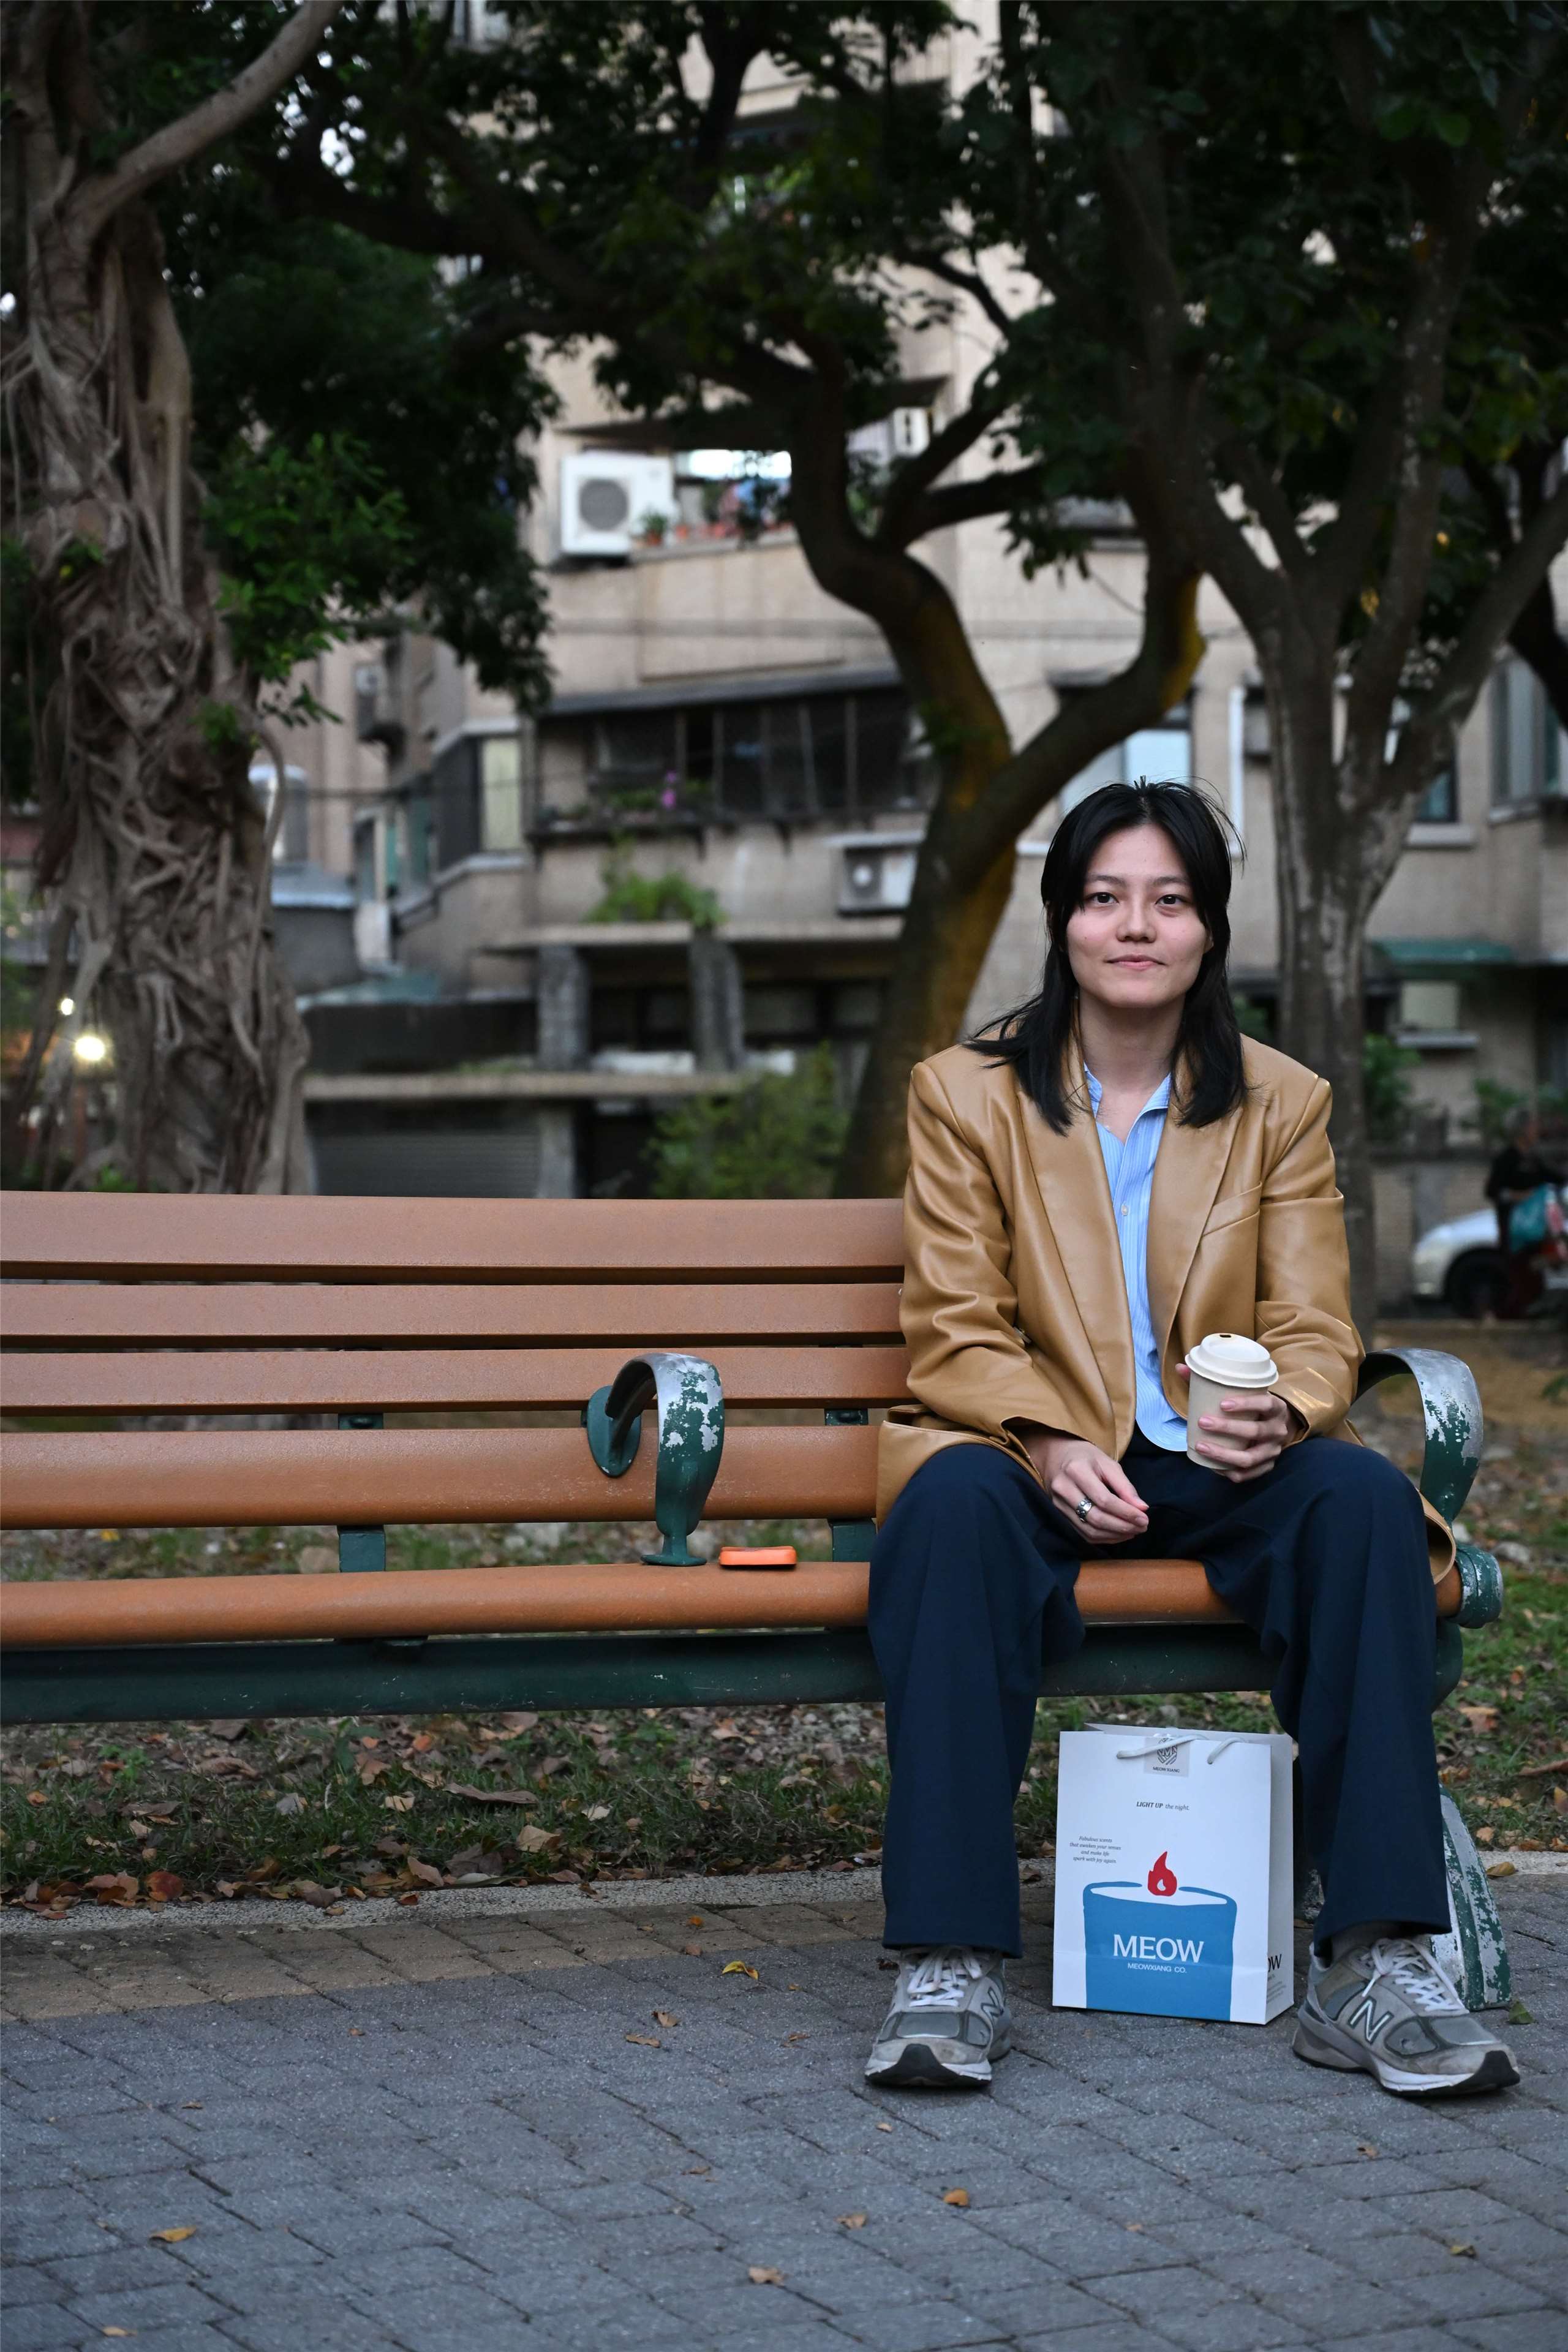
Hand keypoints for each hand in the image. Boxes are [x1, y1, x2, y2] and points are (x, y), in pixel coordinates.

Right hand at [1014, 1425, 1149, 1545]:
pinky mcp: (1059, 1514)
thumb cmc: (1085, 1457)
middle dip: (1123, 1526)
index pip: (1104, 1500)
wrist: (1055, 1455)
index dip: (1126, 1513)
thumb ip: (1125, 1486)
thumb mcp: (1108, 1463)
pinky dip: (1104, 1537)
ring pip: (1089, 1530)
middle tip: (1142, 1527)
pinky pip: (1083, 1533)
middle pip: (1096, 1518)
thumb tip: (1142, 1508)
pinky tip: (1118, 1534)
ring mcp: (1058, 1504)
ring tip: (1133, 1531)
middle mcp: (1064, 1489)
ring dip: (1115, 1535)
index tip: (1144, 1518)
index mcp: (1076, 1471)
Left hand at [1178, 1366, 1298, 1482]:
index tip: (1222, 1404)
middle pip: (1255, 1431)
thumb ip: (1212, 1380)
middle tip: (1202, 1422)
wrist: (1276, 1426)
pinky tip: (1213, 1466)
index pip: (1266, 1404)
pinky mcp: (1267, 1466)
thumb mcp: (1242, 1393)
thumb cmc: (1252, 1407)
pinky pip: (1248, 1474)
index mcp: (1277, 1408)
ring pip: (1249, 1458)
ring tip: (1200, 1446)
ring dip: (1223, 1454)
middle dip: (1227, 1428)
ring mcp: (1273, 1451)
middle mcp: (1279, 1430)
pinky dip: (1229, 1471)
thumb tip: (1180, 1366)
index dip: (1247, 1404)